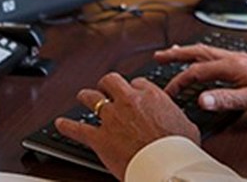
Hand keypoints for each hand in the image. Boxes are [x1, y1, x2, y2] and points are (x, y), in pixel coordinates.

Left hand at [54, 72, 200, 178]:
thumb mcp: (186, 124)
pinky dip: (66, 126)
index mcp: (151, 95)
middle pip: (111, 81)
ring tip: (83, 96)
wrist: (165, 164)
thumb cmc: (178, 147)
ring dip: (86, 96)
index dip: (134, 88)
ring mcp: (111, 118)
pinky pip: (77, 129)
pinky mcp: (99, 138)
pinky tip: (60, 124)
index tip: (133, 94)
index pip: (137, 82)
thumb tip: (178, 120)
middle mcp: (128, 101)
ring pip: (91, 98)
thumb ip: (176, 116)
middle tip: (106, 88)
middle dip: (107, 84)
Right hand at [157, 44, 246, 115]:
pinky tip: (205, 63)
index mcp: (233, 64)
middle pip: (199, 52)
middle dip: (178, 54)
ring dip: (189, 53)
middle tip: (160, 55)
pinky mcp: (246, 64)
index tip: (169, 92)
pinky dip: (204, 57)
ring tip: (175, 53)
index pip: (198, 70)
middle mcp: (235, 58)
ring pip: (208, 52)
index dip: (180, 81)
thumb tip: (202, 99)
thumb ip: (227, 99)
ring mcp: (240, 59)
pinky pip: (218, 56)